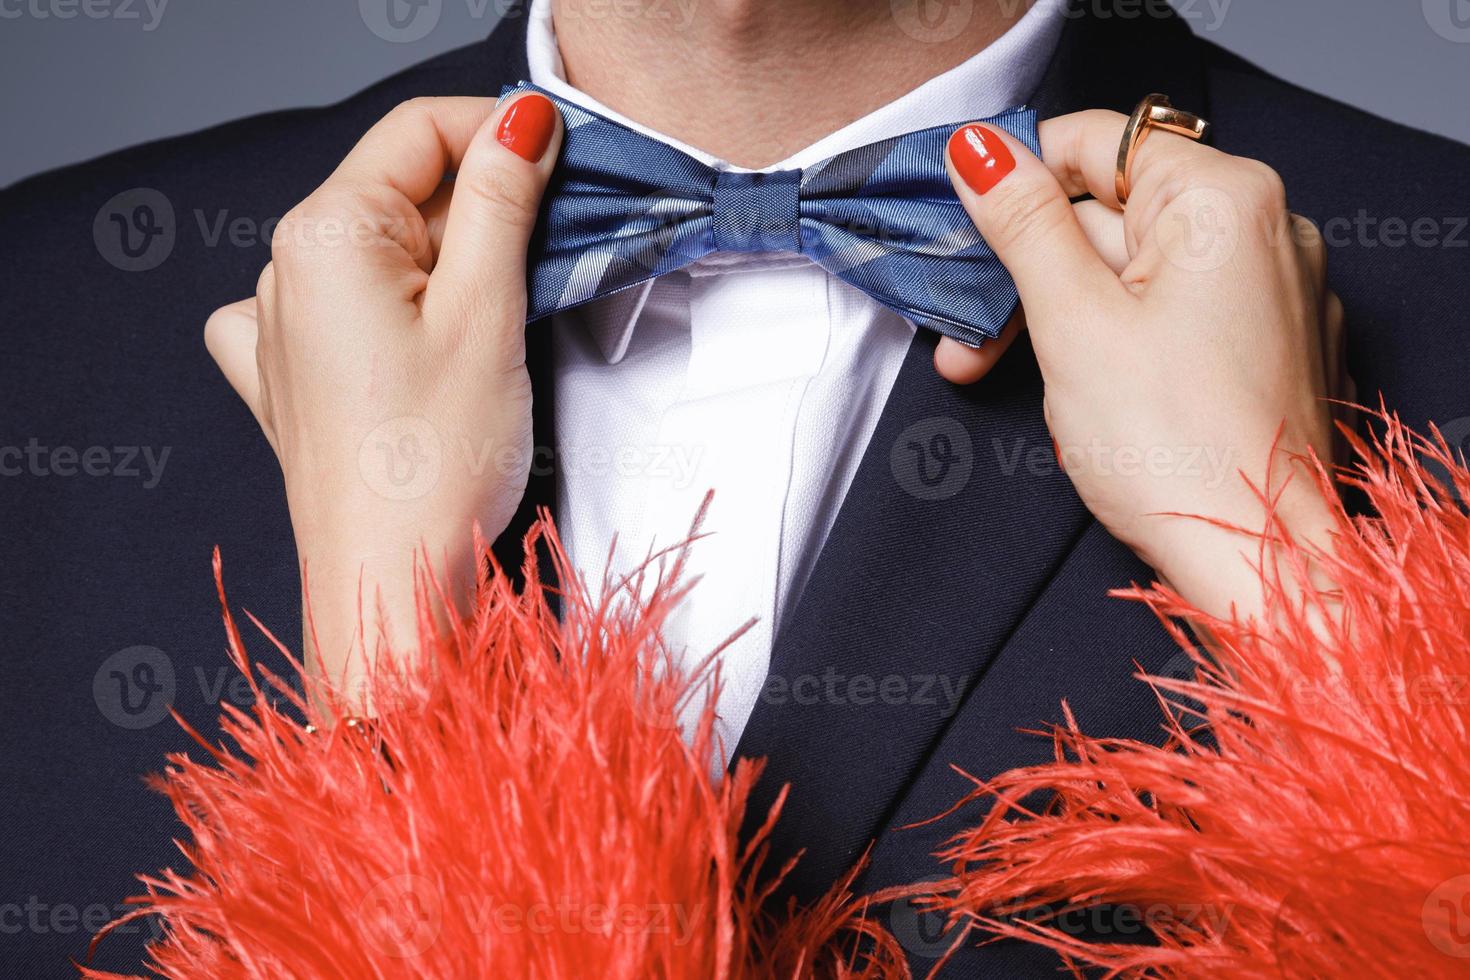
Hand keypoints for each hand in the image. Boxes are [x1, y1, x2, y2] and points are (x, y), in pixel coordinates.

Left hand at [204, 93, 562, 697]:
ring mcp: (278, 325)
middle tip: (550, 259)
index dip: (498, 133)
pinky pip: (343, 304)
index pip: (418, 130)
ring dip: (450, 262)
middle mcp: (282, 270)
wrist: (389, 584)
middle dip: (481, 207)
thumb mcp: (486, 311)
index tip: (566, 163)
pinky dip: (394, 305)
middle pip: (402, 190)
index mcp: (321, 235)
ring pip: (384, 250)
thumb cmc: (434, 464)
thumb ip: (499, 199)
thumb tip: (520, 120)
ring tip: (497, 324)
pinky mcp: (291, 375)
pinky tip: (417, 341)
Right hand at [940, 111, 1349, 619]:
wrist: (1262, 563)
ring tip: (991, 372)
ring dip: (1060, 315)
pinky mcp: (1270, 344)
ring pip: (1136, 271)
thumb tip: (981, 148)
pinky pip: (1176, 312)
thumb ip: (1024, 224)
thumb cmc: (1176, 449)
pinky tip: (1079, 393)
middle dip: (1027, 274)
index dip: (1017, 181)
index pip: (1094, 141)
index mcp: (1222, 199)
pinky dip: (1119, 337)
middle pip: (1111, 214)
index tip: (964, 232)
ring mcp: (1274, 290)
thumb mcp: (1072, 322)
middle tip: (964, 338)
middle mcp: (1264, 228)